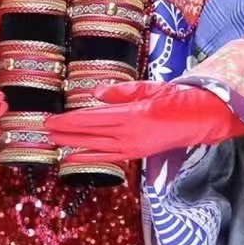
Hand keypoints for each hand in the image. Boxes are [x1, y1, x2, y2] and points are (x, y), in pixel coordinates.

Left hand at [43, 79, 243, 160]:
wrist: (200, 119)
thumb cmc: (178, 99)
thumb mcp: (148, 88)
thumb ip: (121, 92)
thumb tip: (96, 93)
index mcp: (130, 117)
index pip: (90, 120)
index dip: (68, 121)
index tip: (50, 120)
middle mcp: (128, 136)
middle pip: (88, 135)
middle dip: (64, 133)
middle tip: (43, 129)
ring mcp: (132, 148)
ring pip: (94, 147)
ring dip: (72, 145)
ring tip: (53, 142)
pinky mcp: (136, 154)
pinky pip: (108, 157)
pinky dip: (89, 156)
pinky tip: (75, 156)